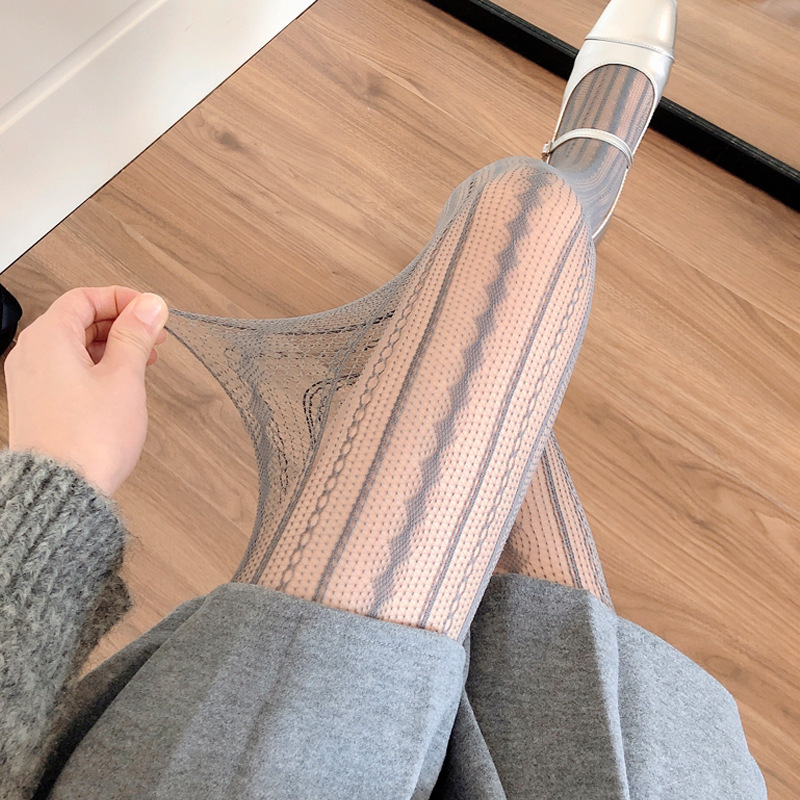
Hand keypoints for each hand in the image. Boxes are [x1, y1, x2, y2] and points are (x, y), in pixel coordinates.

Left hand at [4, 286, 168, 495]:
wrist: (63, 488)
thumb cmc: (88, 439)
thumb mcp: (124, 377)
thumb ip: (136, 335)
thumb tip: (149, 306)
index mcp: (48, 338)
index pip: (85, 297)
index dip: (122, 299)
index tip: (150, 311)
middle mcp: (32, 354)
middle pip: (78, 320)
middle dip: (120, 323)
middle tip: (153, 335)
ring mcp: (32, 379)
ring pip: (74, 346)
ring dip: (111, 346)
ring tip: (144, 360)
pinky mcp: (39, 402)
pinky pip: (67, 369)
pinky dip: (97, 367)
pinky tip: (122, 382)